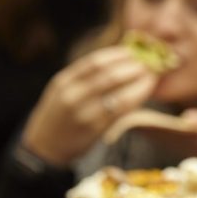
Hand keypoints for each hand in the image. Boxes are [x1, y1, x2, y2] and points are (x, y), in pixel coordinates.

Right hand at [22, 47, 157, 165]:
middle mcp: (72, 96)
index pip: (94, 62)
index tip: (134, 51)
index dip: (118, 55)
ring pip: (119, 95)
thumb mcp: (63, 89)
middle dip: (132, 67)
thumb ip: (85, 76)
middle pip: (109, 76)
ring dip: (139, 84)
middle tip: (149, 63)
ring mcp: (84, 114)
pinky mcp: (96, 130)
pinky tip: (144, 94)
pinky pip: (121, 112)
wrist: (45, 147)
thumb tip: (119, 59)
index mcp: (64, 81)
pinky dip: (135, 100)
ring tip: (151, 77)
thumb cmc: (59, 114)